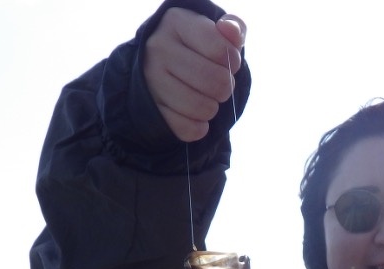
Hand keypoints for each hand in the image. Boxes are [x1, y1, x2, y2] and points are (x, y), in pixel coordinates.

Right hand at [143, 10, 245, 141]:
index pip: (220, 49)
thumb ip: (233, 28)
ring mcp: (151, 80)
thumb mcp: (216, 32)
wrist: (161, 68)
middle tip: (218, 84)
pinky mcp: (150, 109)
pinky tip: (195, 116)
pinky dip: (199, 128)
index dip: (233, 60)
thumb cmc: (197, 48)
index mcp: (176, 23)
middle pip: (216, 82)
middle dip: (225, 87)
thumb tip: (231, 31)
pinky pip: (189, 130)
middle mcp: (158, 49)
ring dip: (212, 108)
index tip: (227, 61)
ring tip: (205, 97)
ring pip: (204, 108)